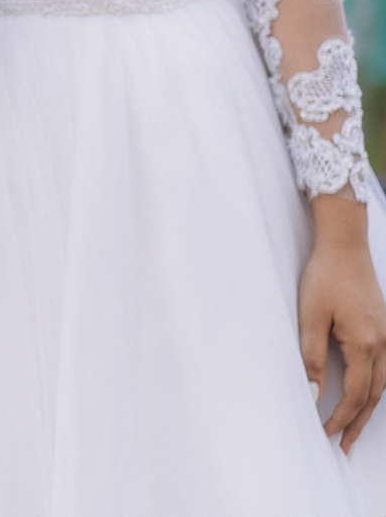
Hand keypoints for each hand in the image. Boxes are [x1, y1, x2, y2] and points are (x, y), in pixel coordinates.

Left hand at [300, 195, 385, 451]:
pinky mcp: (385, 327)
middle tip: (344, 445)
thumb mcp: (311, 315)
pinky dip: (376, 388)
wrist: (344, 244)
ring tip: (353, 428)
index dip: (341, 417)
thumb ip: (313, 357)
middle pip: (375, 397)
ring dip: (369, 409)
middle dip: (358, 423)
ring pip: (384, 385)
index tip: (326, 432)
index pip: (356, 395)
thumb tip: (313, 394)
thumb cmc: (325, 276)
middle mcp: (384, 344)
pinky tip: (367, 394)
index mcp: (365, 344)